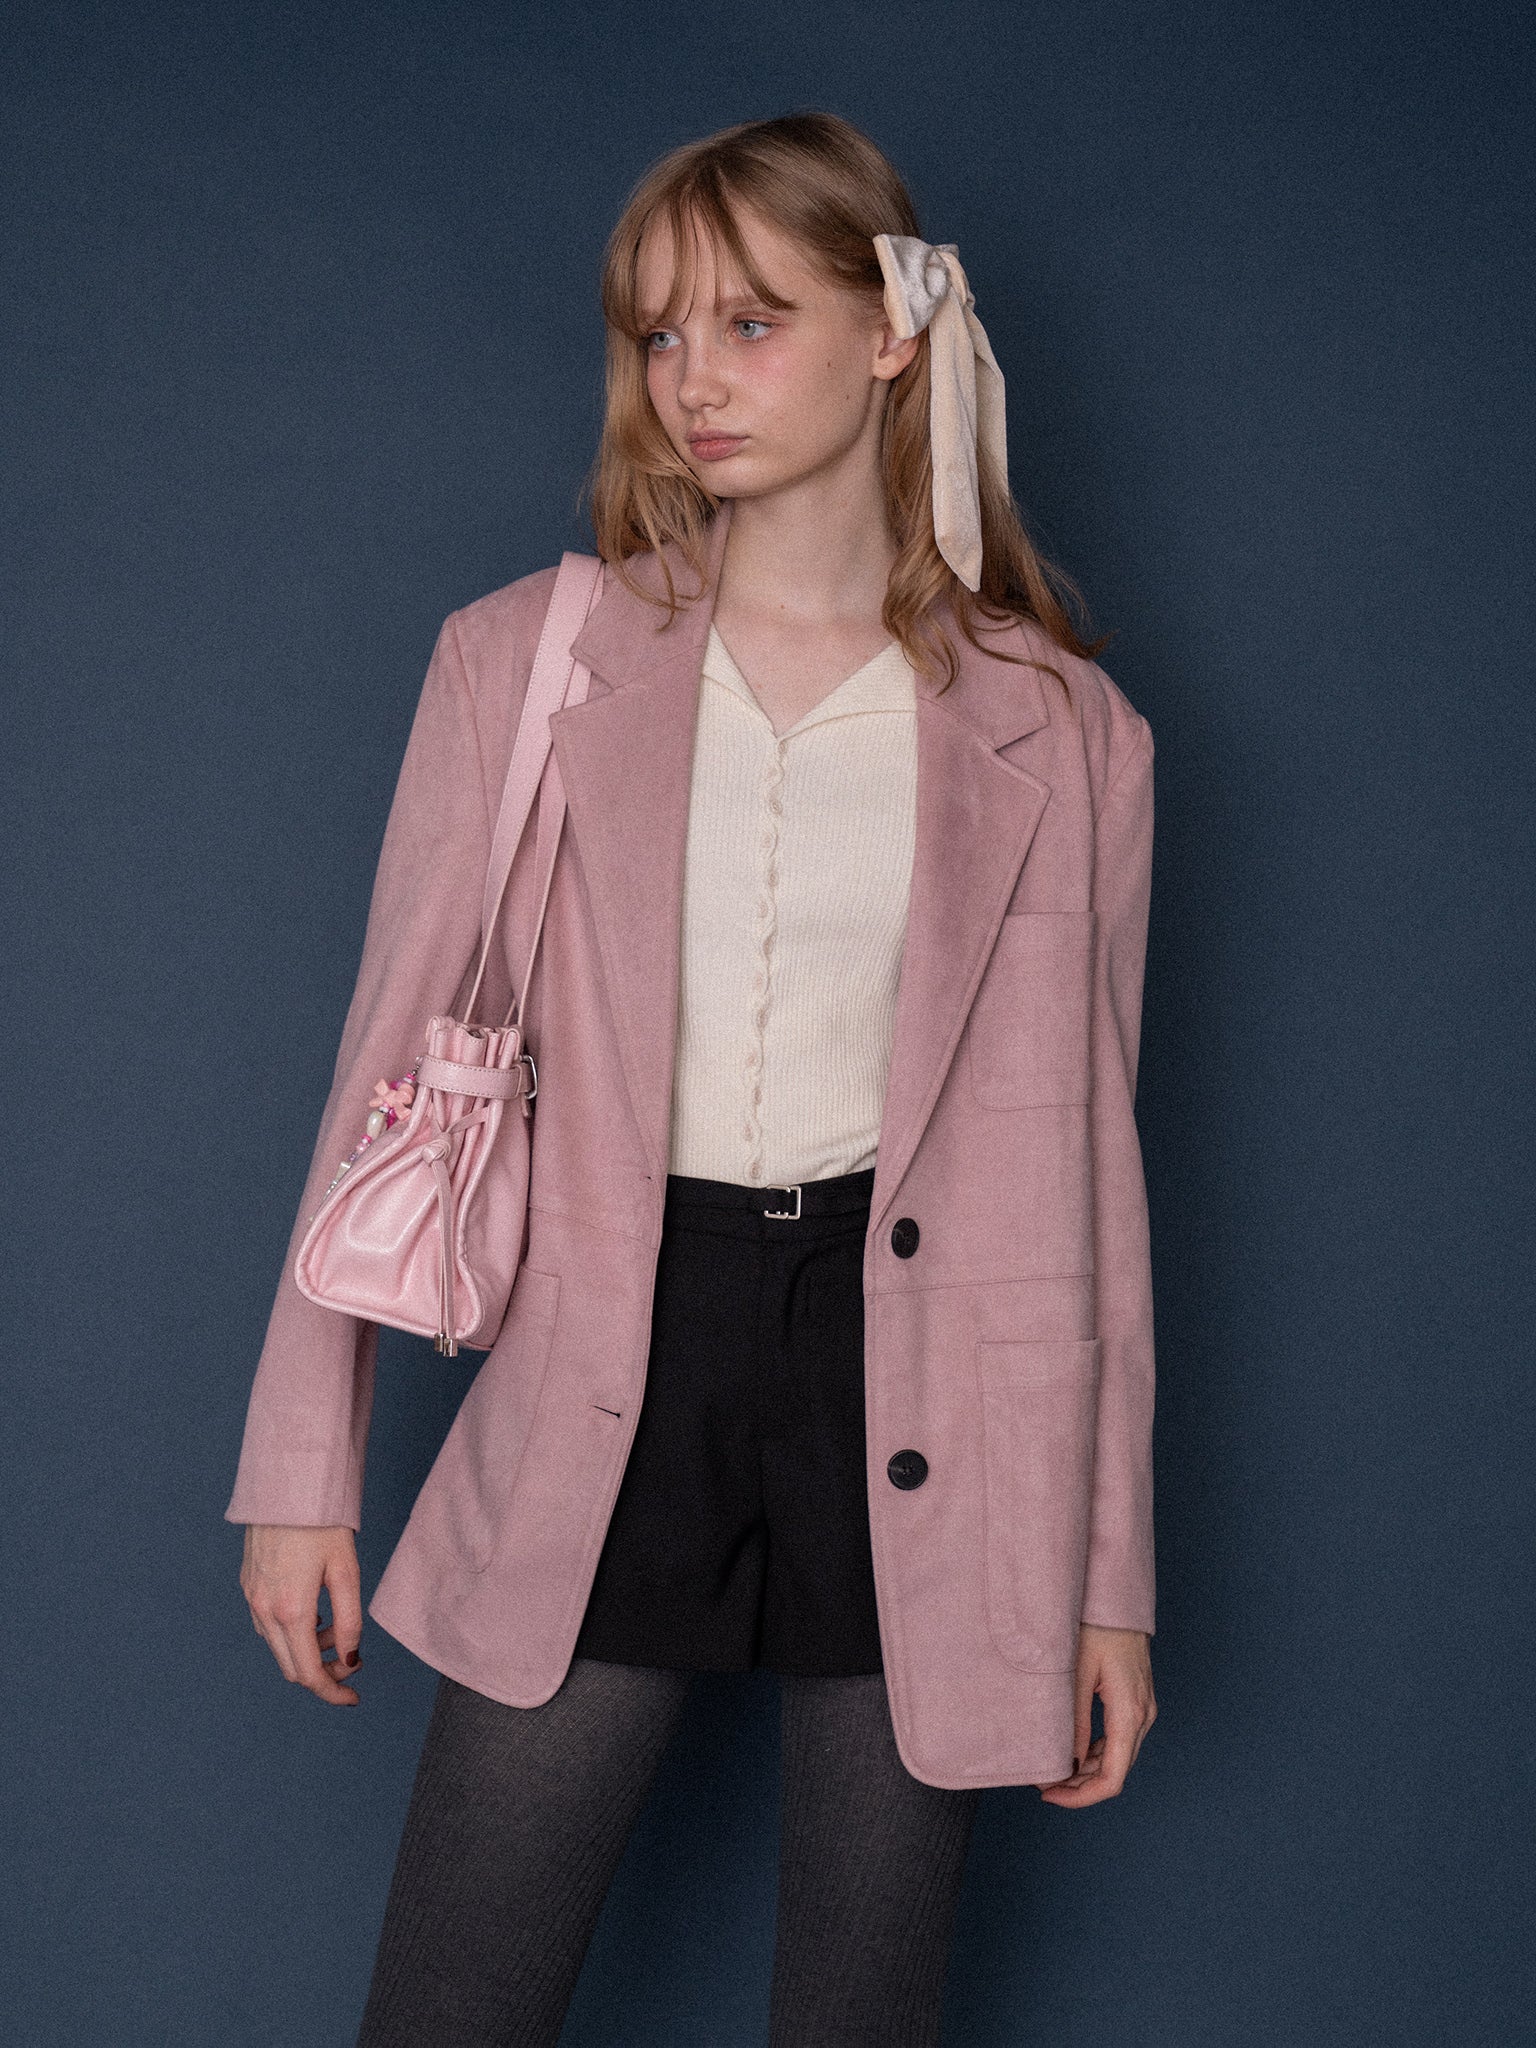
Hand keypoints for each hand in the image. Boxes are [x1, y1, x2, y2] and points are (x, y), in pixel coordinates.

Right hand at [240, 1524, 363, 1705]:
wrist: (286, 1484)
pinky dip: (291, 1632)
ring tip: (336, 1626)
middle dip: (324, 1671)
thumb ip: (350, 1620)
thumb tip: (351, 1659)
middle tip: (352, 1658)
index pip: (308, 1673)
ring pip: (278, 1648)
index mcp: (291, 1611)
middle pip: (291, 1667)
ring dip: (308, 1650)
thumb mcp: (347, 1571)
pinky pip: (267, 1625)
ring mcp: (251, 1598)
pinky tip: (313, 1612)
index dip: (332, 1692)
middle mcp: (264, 1610)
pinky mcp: (248, 1584)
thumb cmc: (322, 1522)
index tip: (353, 1698)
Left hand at [1036, 1624, 1155, 1805]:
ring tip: (1051, 1769)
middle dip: (1080, 1786)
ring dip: (1087, 1772)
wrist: (1117, 1597)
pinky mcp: (1136, 1701)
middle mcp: (1143, 1715)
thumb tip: (1066, 1764)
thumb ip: (1073, 1721)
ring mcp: (1143, 1708)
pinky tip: (1071, 1752)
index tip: (1049, 1794)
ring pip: (1118, 1758)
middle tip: (1042, 1784)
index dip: (1081, 1796)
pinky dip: (1096, 1753)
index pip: (1112, 1778)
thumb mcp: (1076, 1673)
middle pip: (1116, 1772)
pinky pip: (1118, 1739)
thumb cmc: (1096, 1627)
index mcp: (1129, 1712)